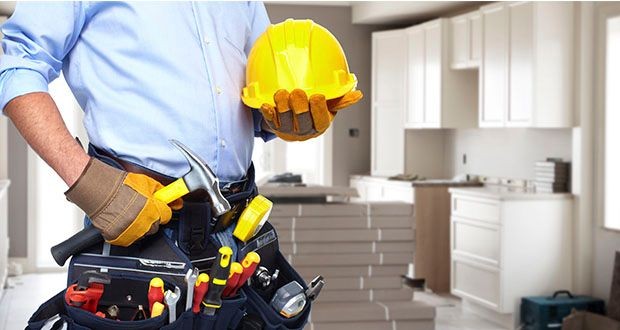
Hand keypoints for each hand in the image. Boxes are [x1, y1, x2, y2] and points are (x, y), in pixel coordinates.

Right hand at [65, 158, 182, 246]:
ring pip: (142, 234)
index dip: (161, 210)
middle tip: (141, 209)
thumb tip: (175, 200)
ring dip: (139, 226)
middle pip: (155, 226)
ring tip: (129, 213)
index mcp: (153, 211)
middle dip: (151, 218)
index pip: (166, 216)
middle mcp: (144, 224)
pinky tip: (121, 220)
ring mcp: (131, 233)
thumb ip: (163, 193)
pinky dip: (125, 232)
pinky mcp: (118, 238)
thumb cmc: (120, 186)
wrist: (99, 190)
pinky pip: (127, 239)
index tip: (157, 208)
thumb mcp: (147, 183)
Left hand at [259, 89, 362, 140]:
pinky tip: (266, 105)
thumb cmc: (313, 113)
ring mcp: (288, 130)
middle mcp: (304, 130)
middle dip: (299, 106)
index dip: (318, 109)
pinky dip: (267, 113)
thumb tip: (358, 95)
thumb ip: (341, 101)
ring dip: (282, 105)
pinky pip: (270, 121)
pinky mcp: (274, 127)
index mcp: (319, 125)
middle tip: (297, 92)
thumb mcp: (328, 108)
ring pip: (284, 120)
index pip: (320, 120)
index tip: (317, 96)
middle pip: (302, 120)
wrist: (293, 125)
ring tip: (282, 93)